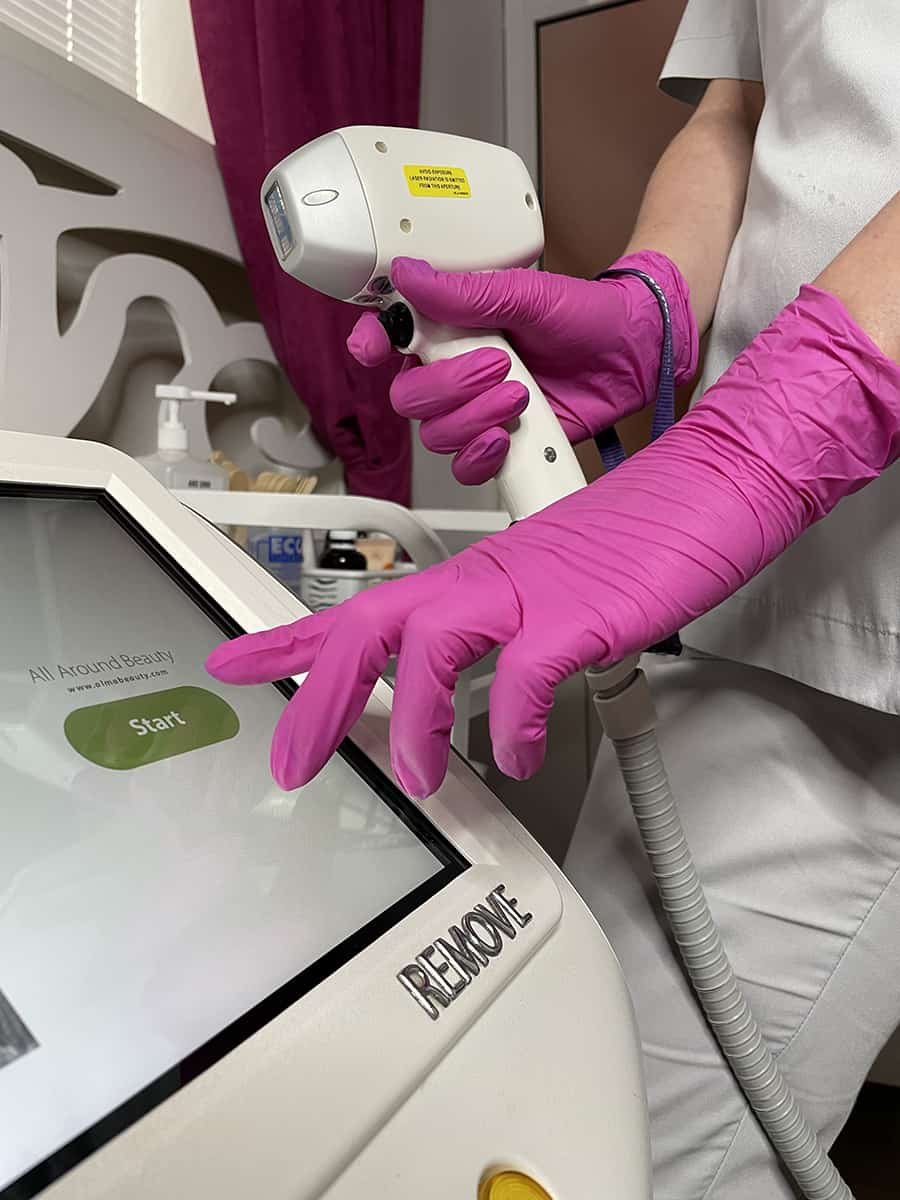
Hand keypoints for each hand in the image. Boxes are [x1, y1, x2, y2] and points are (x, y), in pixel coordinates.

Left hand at [208, 287, 899, 797]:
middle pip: (371, 625)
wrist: (709, 491)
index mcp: (470, 578)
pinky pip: (526, 673)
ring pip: (433, 644)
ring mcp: (532, 592)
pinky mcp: (583, 612)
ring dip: (412, 720)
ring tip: (418, 778)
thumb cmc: (633, 544)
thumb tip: (469, 701)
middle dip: (316, 692)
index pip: (361, 609)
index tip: (235, 661)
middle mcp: (485, 580)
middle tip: (291, 759)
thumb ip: (500, 640)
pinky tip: (515, 754)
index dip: (290, 639)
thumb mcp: (544, 594)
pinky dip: (511, 722)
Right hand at [347, 250, 696, 483]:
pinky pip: (465, 467)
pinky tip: (507, 436)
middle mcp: (455, 372)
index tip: (374, 348)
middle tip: (498, 366)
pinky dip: (481, 456)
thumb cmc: (585, 316)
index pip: (391, 337)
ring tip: (519, 395)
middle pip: (409, 397)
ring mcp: (476, 410)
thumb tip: (411, 274)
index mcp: (451, 327)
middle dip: (449, 387)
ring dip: (474, 418)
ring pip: (436, 435)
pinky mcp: (499, 445)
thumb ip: (466, 292)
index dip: (372, 344)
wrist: (632, 355)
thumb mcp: (527, 293)